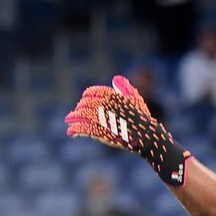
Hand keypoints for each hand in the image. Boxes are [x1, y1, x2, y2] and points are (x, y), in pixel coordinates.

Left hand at [65, 75, 191, 185]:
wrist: (147, 136)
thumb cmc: (143, 118)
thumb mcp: (135, 99)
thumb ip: (125, 88)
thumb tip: (116, 79)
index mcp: (113, 96)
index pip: (93, 92)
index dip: (86, 96)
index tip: (83, 101)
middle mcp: (106, 105)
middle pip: (85, 104)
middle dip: (79, 108)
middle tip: (74, 114)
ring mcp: (103, 119)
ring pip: (82, 116)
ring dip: (73, 118)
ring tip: (68, 121)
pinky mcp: (102, 132)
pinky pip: (85, 129)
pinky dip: (76, 130)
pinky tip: (71, 133)